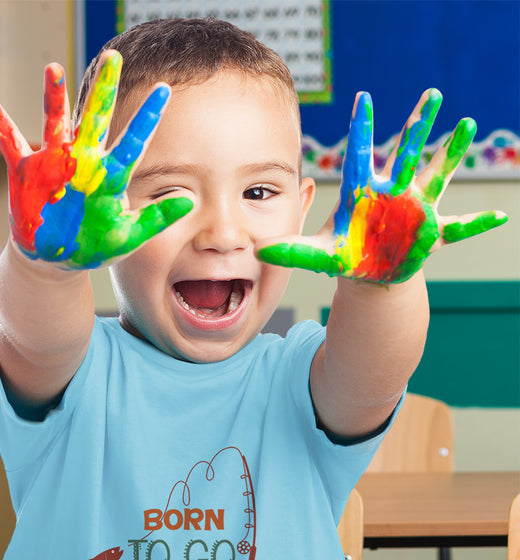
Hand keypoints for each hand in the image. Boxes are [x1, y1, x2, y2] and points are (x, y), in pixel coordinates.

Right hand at [0, 50, 192, 268]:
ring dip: (54, 97)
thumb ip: (156, 220)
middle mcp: (84, 162)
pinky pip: (11, 143)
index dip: (148, 117)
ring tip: (54, 69)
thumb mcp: (128, 236)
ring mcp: (55, 163)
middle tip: (113, 57)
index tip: (164, 90)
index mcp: (109, 176)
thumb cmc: (94, 246)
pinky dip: (1, 123)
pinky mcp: (27, 172)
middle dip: (104, 90)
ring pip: (55, 122)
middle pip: (96, 119)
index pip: (133, 142)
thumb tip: (190, 201)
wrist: (57, 259)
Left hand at [257, 89, 506, 283]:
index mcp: (362, 193)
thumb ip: (291, 252)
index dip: (361, 129)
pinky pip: (459, 228)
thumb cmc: (344, 254)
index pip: (360, 155)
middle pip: (406, 153)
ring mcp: (414, 209)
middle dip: (418, 126)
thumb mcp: (317, 253)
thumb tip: (258, 253)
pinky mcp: (430, 232)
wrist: (368, 272)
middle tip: (432, 94)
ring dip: (453, 153)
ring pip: (437, 175)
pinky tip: (501, 217)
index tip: (363, 98)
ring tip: (468, 124)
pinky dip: (478, 225)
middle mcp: (392, 193)